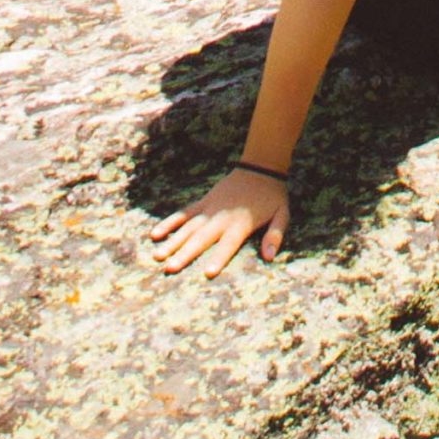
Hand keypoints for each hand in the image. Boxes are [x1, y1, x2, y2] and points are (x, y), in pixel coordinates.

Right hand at [148, 165, 290, 276]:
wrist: (260, 165)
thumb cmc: (273, 195)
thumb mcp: (282, 214)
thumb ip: (275, 235)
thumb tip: (269, 257)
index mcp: (240, 223)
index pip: (228, 244)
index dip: (219, 258)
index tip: (207, 273)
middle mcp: (221, 217)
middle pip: (201, 239)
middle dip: (185, 254)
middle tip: (169, 269)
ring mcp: (210, 208)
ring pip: (188, 227)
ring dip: (172, 242)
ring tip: (158, 256)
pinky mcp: (204, 202)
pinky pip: (184, 213)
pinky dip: (170, 223)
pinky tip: (155, 234)